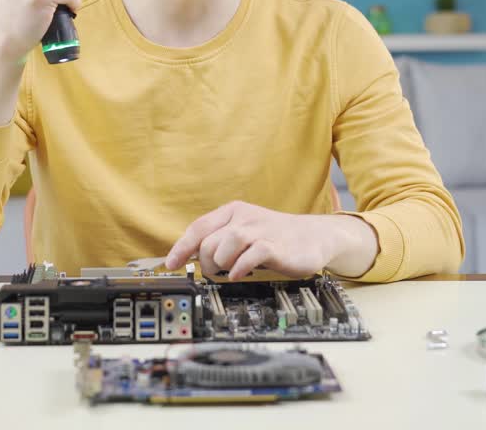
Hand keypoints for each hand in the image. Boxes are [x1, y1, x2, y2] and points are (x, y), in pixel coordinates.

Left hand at [164, 201, 377, 279]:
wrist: (314, 237)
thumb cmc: (275, 237)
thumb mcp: (245, 232)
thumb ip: (221, 240)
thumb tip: (192, 256)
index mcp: (234, 212)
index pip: (199, 227)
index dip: (181, 247)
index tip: (171, 265)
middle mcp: (245, 218)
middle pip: (209, 240)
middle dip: (205, 262)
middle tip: (214, 272)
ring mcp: (261, 230)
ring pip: (226, 244)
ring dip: (221, 263)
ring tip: (228, 271)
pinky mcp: (275, 246)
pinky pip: (251, 254)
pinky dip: (240, 267)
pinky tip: (240, 274)